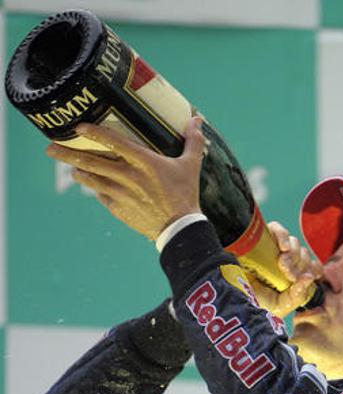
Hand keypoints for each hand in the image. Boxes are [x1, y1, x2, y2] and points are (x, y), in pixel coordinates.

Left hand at [46, 117, 204, 239]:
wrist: (179, 229)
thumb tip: (197, 119)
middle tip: (50, 149)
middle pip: (91, 162)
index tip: (78, 127)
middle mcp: (128, 176)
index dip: (93, 133)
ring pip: (91, 179)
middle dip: (67, 154)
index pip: (114, 142)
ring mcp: (121, 194)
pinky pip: (101, 196)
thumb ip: (192, 141)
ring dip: (78, 172)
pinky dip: (96, 189)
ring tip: (71, 168)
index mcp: (144, 162)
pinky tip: (93, 186)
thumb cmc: (186, 194)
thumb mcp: (190, 166)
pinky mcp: (119, 209)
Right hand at [247, 221, 322, 317]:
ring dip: (293, 252)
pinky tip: (282, 247)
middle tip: (288, 274)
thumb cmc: (256, 304)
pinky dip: (283, 235)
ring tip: (282, 264)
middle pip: (302, 253)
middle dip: (299, 264)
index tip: (307, 277)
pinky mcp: (259, 240)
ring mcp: (272, 250)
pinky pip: (276, 229)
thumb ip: (298, 295)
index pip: (312, 266)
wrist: (231, 298)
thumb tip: (310, 277)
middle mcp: (284, 262)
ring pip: (293, 242)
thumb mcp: (281, 305)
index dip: (314, 268)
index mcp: (292, 277)